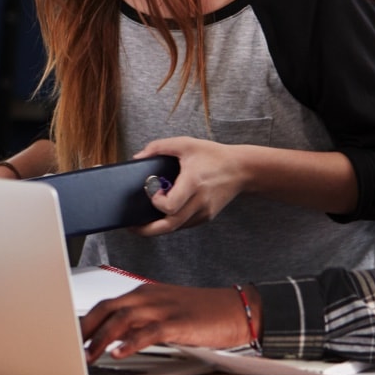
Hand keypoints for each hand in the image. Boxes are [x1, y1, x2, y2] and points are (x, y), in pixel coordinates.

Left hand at [80, 281, 253, 359]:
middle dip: (85, 328)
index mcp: (143, 293)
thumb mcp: (163, 313)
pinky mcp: (177, 323)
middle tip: (69, 347)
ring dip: (101, 339)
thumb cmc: (200, 313)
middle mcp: (148, 297)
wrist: (236, 309)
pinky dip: (130, 343)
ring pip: (122, 320)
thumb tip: (112, 340)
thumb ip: (138, 322)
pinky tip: (118, 354)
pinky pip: (148, 332)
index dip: (85, 320)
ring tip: (88, 356)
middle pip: (107, 308)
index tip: (69, 336)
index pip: (105, 303)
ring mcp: (163, 309)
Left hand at [134, 137, 249, 234]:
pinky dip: (170, 222)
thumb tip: (137, 157)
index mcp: (193, 182)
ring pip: (176, 228)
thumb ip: (159, 147)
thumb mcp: (185, 144)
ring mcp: (204, 212)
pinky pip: (184, 225)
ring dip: (157, 227)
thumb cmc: (213, 155)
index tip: (152, 190)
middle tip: (132, 226)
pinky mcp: (206, 216)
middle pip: (170, 226)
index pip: (170, 206)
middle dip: (147, 230)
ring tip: (142, 221)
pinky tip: (161, 215)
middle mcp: (199, 201)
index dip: (156, 202)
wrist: (242, 169)